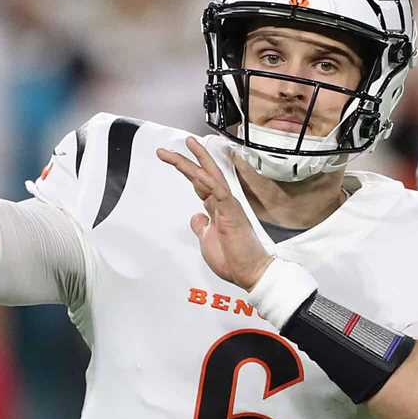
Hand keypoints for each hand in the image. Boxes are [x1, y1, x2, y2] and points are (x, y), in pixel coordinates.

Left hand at [157, 137, 271, 289]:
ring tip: (185, 146)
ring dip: (196, 161)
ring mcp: (228, 206)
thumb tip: (196, 217)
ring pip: (211, 177)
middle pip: (204, 174)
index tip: (171, 159)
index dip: (186, 170)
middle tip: (166, 150)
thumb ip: (201, 226)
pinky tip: (198, 172)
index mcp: (217, 209)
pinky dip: (208, 181)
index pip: (200, 183)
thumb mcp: (207, 240)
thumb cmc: (233, 259)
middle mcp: (223, 203)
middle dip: (186, 160)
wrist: (250, 272)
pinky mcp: (232, 213)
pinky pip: (219, 192)